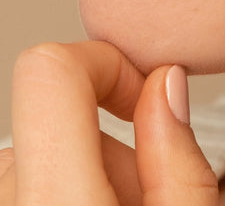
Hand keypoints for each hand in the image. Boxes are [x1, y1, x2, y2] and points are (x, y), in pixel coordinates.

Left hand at [0, 40, 217, 204]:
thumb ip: (177, 159)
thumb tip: (165, 79)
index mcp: (57, 202)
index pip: (50, 71)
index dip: (106, 62)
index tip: (141, 99)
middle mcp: (8, 204)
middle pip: (54, 118)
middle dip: (108, 140)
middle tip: (145, 199)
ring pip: (38, 154)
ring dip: (83, 173)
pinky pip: (21, 184)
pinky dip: (57, 194)